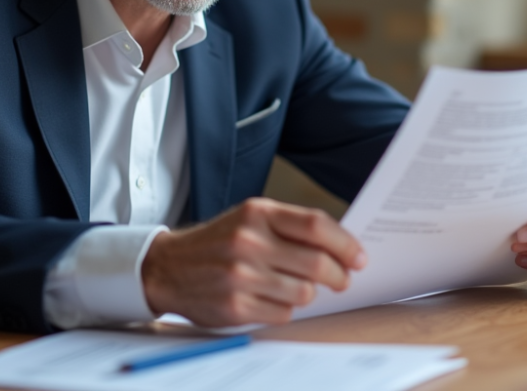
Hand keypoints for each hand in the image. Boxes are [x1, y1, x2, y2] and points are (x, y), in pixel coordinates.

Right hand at [141, 197, 366, 326]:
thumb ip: (290, 227)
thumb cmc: (219, 242)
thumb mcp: (249, 218)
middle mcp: (249, 241)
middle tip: (341, 279)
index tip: (358, 257)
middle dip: (338, 275)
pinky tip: (270, 298)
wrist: (168, 267)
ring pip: (304, 292)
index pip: (316, 226)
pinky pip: (284, 313)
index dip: (345, 244)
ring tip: (295, 287)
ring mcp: (241, 275)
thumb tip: (341, 247)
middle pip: (317, 263)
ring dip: (309, 294)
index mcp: (257, 213)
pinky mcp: (235, 306)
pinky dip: (285, 309)